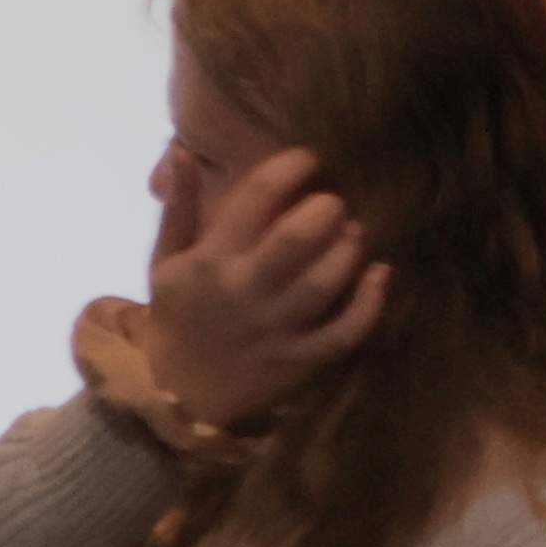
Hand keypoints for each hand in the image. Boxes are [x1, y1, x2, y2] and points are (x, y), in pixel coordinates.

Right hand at [143, 147, 388, 431]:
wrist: (175, 397)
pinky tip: (379, 274)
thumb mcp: (165, 262)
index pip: (256, 198)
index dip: (290, 168)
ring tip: (351, 235)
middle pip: (298, 236)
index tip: (306, 161)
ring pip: (326, 281)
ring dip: (348, 249)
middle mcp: (244, 291)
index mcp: (210, 260)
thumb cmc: (177, 319)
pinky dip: (370, 302)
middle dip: (326, 208)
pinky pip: (345, 332)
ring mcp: (275, 329)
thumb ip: (179, 207)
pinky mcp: (299, 363)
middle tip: (331, 205)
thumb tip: (184, 149)